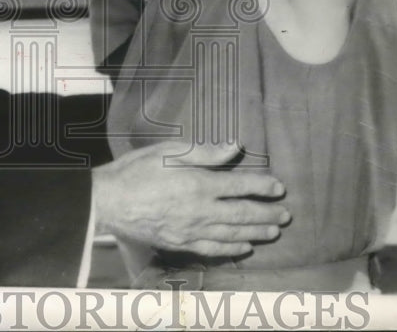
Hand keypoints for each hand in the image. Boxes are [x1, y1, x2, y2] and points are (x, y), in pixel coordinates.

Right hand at [92, 142, 289, 257]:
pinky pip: (213, 249)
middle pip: (242, 214)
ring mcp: (192, 230)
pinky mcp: (180, 243)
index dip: (263, 186)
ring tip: (274, 231)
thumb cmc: (138, 170)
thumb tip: (234, 147)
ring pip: (232, 234)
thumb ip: (205, 152)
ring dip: (256, 233)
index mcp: (200, 184)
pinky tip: (244, 248)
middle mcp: (201, 211)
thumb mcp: (170, 151)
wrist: (110, 201)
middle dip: (267, 214)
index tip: (280, 187)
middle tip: (286, 215)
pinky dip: (232, 249)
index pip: (241, 186)